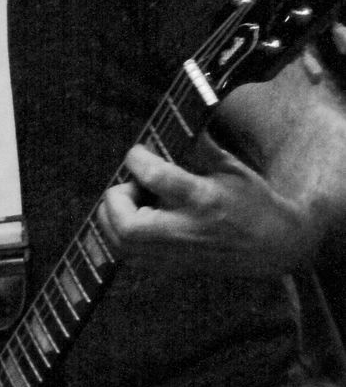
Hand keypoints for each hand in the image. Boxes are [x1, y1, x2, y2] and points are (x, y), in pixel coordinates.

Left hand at [98, 134, 312, 276]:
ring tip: (133, 202)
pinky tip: (138, 219)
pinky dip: (120, 234)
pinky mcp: (172, 268)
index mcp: (204, 199)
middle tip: (130, 185)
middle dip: (116, 198)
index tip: (139, 152)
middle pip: (127, 225)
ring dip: (113, 217)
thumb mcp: (231, 166)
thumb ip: (198, 145)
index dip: (136, 158)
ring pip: (121, 244)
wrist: (273, 247)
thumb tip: (173, 119)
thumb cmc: (252, 201)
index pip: (154, 177)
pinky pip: (128, 255)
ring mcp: (177, 254)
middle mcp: (186, 230)